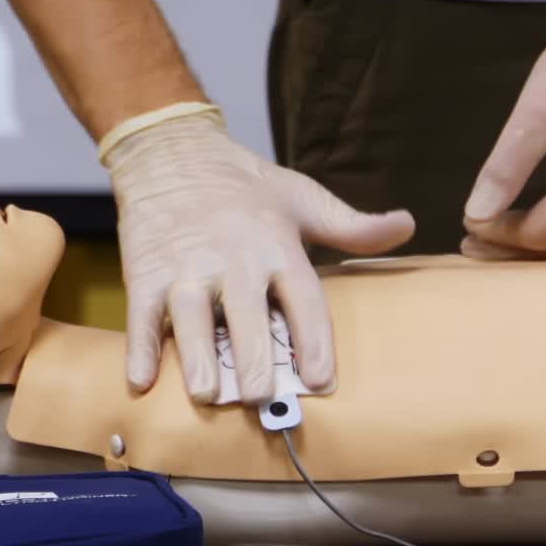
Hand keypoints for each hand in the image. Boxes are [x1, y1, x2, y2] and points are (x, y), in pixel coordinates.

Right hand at [104, 107, 414, 402]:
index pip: (302, 299)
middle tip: (261, 396)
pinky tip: (140, 381)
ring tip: (207, 394)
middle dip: (254, 359)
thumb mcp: (304, 198)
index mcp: (277, 245)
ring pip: (191, 319)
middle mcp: (233, 259)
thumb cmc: (245, 183)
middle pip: (246, 316)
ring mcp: (186, 267)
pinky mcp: (146, 272)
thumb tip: (406, 225)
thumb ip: (354, 226)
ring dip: (197, 358)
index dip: (312, 341)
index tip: (320, 380)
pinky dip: (138, 348)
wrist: (171, 149)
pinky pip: (141, 315)